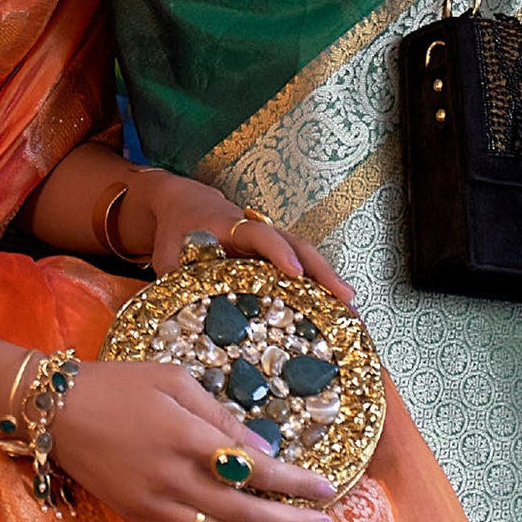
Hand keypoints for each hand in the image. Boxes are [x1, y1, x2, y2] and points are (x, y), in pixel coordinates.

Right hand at [50, 360, 338, 521]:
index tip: (326, 486)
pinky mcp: (139, 520)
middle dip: (291, 520)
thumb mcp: (173, 380)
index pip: (254, 469)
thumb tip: (264, 447)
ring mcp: (155, 507)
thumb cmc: (118, 384)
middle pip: (246, 513)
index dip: (294, 482)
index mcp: (185, 439)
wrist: (54, 411)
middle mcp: (173, 480)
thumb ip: (219, 416)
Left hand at [123, 170, 354, 303]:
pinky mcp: (275, 254)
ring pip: (306, 256)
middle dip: (323, 271)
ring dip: (329, 281)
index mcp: (230, 226)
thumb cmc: (176, 233)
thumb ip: (176, 281)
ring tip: (353, 313)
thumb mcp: (168, 256)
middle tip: (346, 298)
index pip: (259, 235)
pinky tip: (337, 313)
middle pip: (297, 245)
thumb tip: (177, 318)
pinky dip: (320, 286)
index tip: (295, 271)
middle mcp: (258, 231)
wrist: (184, 203)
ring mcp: (270, 241)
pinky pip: (302, 267)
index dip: (277, 251)